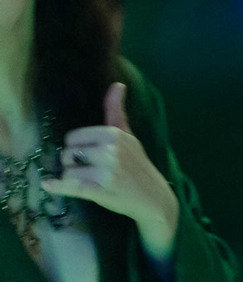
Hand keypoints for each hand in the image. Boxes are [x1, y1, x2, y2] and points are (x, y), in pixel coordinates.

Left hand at [41, 83, 179, 259]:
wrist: (153, 196)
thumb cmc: (137, 165)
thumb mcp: (129, 136)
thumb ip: (116, 111)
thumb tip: (117, 85)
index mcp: (113, 134)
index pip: (73, 138)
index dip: (77, 149)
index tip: (91, 157)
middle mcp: (110, 150)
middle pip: (67, 154)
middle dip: (74, 164)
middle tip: (92, 172)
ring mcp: (105, 170)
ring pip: (67, 172)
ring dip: (73, 180)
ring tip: (91, 183)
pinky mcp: (100, 190)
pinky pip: (69, 185)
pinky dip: (57, 187)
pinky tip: (49, 185)